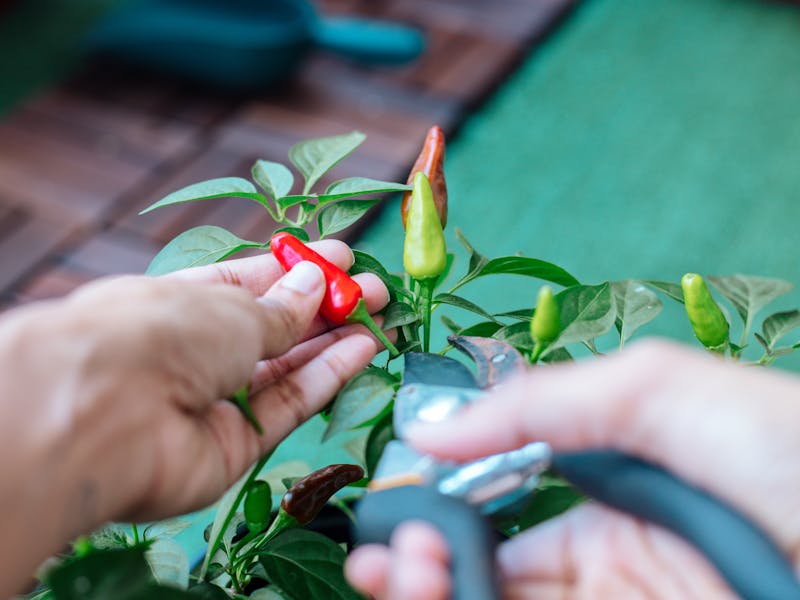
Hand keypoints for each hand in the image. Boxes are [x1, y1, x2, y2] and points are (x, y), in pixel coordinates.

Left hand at [0, 240, 389, 595]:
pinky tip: (362, 349)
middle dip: (326, 306)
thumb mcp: (231, 305)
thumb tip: (315, 285)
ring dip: (333, 341)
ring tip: (379, 317)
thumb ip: (281, 307)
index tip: (342, 257)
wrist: (109, 414)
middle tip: (374, 290)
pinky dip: (326, 378)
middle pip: (273, 328)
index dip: (297, 270)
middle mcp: (194, 352)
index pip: (248, 283)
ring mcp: (213, 401)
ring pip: (285, 368)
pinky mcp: (233, 447)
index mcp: (181, 303)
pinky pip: (287, 405)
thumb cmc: (162, 332)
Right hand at [345, 341, 799, 598]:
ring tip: (404, 571)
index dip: (435, 510)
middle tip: (389, 556)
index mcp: (598, 493)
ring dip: (435, 589)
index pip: (490, 510)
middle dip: (419, 563)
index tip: (397, 506)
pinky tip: (444, 591)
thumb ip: (538, 402)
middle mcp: (596, 562)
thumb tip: (431, 427)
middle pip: (482, 572)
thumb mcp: (653, 390)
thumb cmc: (779, 445)